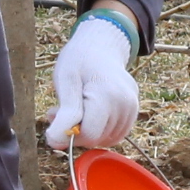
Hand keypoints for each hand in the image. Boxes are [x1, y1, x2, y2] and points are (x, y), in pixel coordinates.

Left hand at [46, 13, 139, 154]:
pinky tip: (89, 112)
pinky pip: (114, 134)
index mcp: (108, 94)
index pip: (89, 135)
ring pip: (106, 139)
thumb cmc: (78, 61)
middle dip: (76, 130)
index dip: (68, 132)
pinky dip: (99, 129)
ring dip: (87, 131)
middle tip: (61, 109)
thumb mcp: (64, 81)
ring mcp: (133, 108)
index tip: (55, 114)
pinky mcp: (134, 111)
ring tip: (76, 108)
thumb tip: (56, 143)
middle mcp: (126, 104)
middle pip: (97, 138)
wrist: (100, 46)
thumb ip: (64, 114)